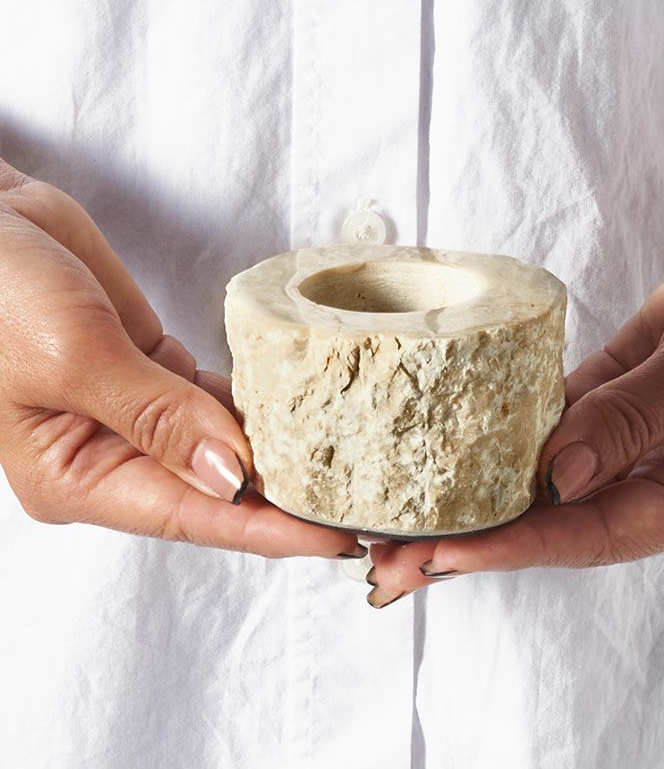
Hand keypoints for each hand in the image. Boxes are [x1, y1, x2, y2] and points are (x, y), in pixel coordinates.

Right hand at [0, 159, 363, 558]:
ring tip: (350, 468)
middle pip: (217, 492)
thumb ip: (156, 415)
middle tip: (362, 508)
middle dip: (287, 501)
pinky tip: (308, 412)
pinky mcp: (158, 374)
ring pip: (225, 448)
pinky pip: (220, 401)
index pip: (193, 516)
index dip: (269, 530)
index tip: (336, 536)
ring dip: (282, 455)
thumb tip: (231, 474)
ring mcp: (140, 416)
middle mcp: (114, 456)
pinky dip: (262, 406)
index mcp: (77, 476)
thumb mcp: (73, 355)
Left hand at [366, 195, 663, 606]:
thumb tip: (557, 476)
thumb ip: (633, 418)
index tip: (444, 555)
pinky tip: (438, 451)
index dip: (513, 547)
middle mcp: (646, 480)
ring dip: (469, 496)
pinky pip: (541, 424)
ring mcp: (619, 442)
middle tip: (392, 559)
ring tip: (398, 516)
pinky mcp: (600, 401)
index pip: (588, 536)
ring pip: (535, 479)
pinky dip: (492, 439)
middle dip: (471, 540)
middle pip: (548, 522)